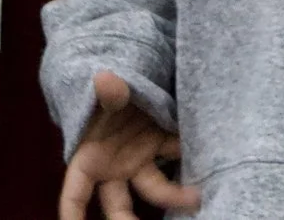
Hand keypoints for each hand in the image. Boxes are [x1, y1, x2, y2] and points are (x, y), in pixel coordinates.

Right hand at [59, 72, 197, 219]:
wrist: (125, 78)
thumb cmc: (103, 92)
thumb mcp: (104, 93)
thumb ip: (108, 94)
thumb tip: (105, 79)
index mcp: (89, 160)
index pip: (75, 196)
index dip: (74, 216)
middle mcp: (114, 167)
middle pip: (119, 206)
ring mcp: (139, 158)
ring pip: (155, 187)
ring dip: (174, 194)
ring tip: (196, 198)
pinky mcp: (162, 143)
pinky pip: (175, 156)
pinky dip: (191, 161)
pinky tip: (209, 165)